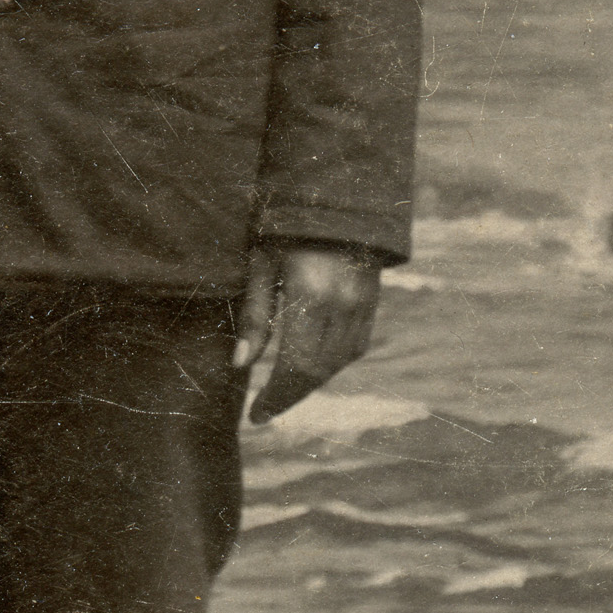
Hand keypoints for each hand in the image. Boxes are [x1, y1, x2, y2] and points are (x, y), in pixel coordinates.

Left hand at [234, 242, 382, 424]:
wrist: (336, 196)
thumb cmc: (285, 227)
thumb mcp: (261, 265)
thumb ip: (255, 316)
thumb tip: (241, 365)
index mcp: (310, 296)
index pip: (294, 366)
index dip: (276, 397)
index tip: (256, 415)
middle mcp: (342, 305)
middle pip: (318, 371)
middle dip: (291, 396)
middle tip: (266, 409)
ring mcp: (362, 304)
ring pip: (339, 363)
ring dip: (311, 382)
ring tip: (284, 390)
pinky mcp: (372, 302)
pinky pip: (355, 347)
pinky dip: (332, 364)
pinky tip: (312, 367)